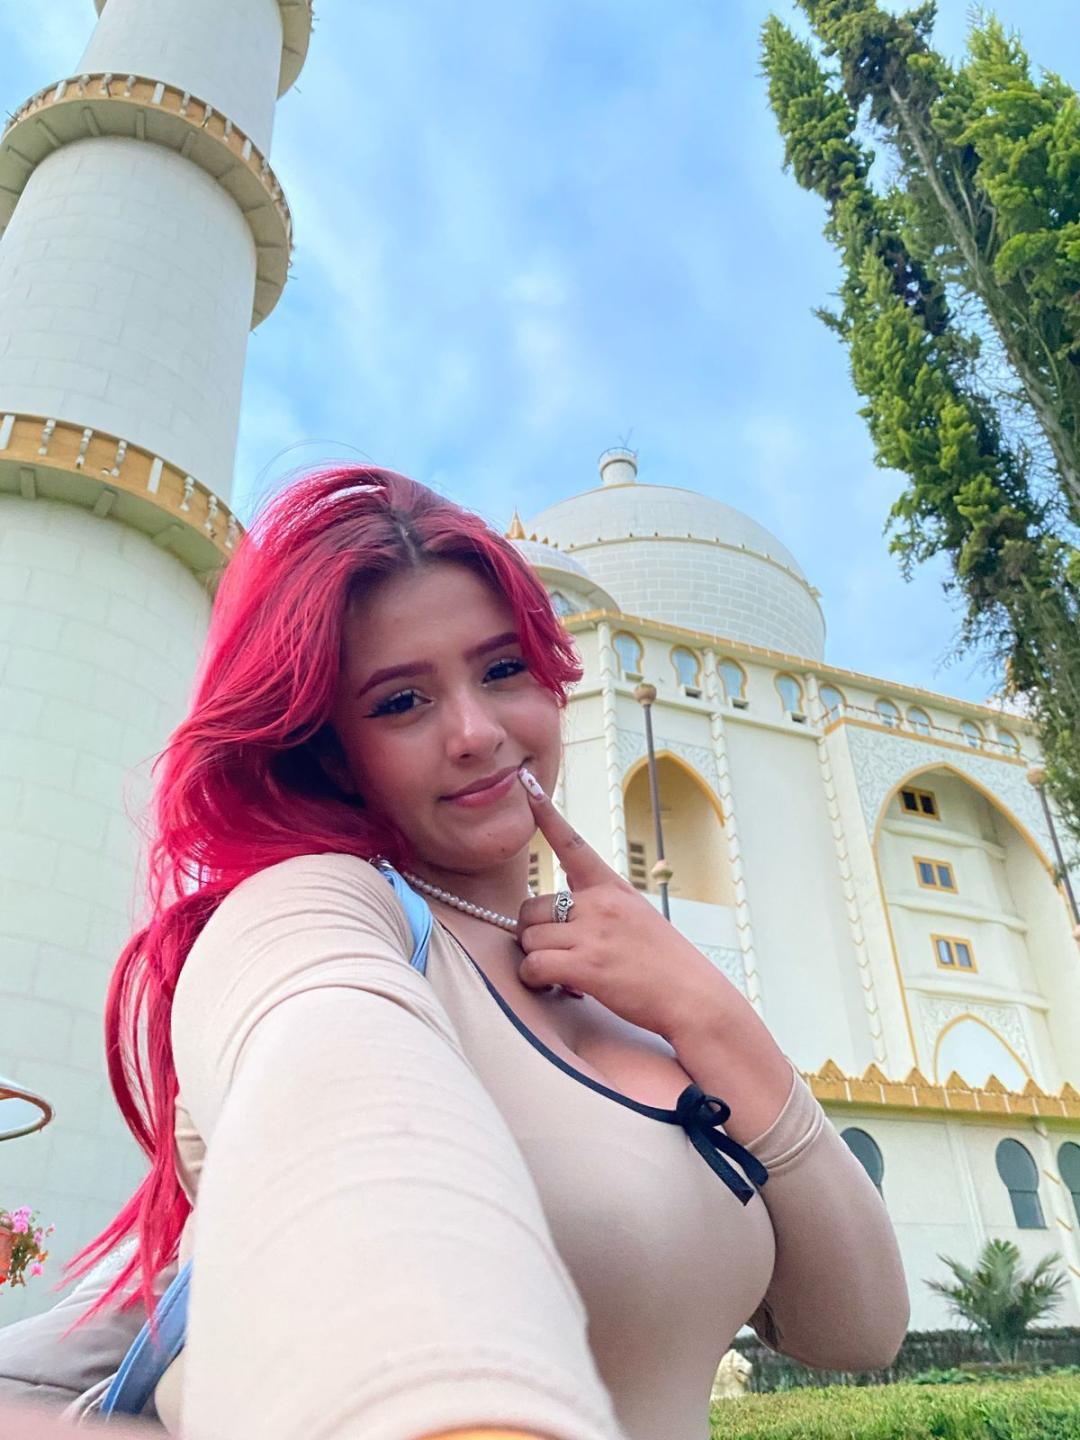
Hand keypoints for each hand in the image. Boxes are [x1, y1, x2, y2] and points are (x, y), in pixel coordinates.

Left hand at [515, 767, 730, 1041]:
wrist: (695, 999)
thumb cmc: (667, 965)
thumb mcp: (637, 918)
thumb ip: (601, 908)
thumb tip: (563, 913)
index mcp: (612, 888)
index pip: (573, 845)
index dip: (547, 815)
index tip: (529, 788)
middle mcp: (599, 904)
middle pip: (531, 907)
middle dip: (535, 932)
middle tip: (557, 953)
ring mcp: (592, 933)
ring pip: (528, 938)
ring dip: (538, 960)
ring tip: (565, 974)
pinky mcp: (586, 966)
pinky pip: (533, 966)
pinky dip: (536, 980)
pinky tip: (559, 988)